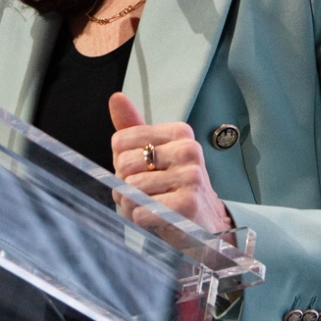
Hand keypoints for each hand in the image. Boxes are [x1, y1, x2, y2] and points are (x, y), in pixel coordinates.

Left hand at [108, 93, 232, 236]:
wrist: (203, 223)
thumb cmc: (174, 187)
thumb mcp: (154, 154)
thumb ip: (133, 128)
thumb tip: (116, 98)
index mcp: (179, 133)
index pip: (121, 141)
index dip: (121, 162)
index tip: (141, 170)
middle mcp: (189, 151)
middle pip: (124, 164)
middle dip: (125, 184)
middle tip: (145, 192)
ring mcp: (191, 177)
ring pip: (131, 189)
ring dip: (132, 204)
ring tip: (151, 205)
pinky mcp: (188, 204)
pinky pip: (141, 210)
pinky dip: (140, 219)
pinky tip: (157, 218)